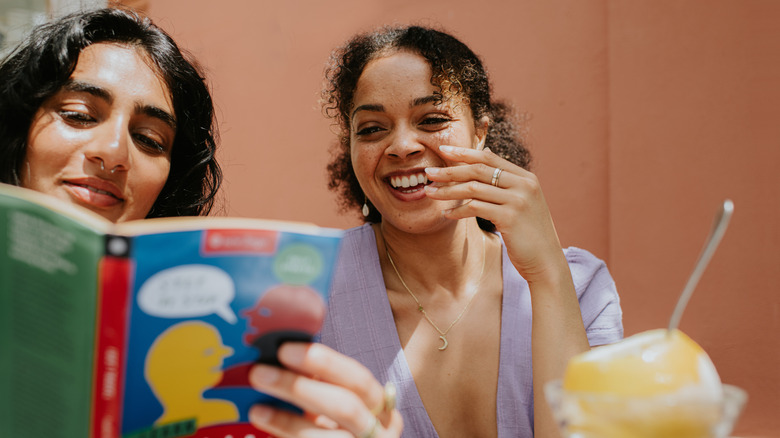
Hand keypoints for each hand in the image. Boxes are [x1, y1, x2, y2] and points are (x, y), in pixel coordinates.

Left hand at [248, 342, 402, 437]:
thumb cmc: (343, 431)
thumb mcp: (341, 407)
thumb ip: (323, 386)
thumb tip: (283, 359)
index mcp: (382, 407)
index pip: (358, 379)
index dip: (325, 363)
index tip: (285, 350)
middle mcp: (380, 431)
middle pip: (344, 406)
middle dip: (299, 388)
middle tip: (260, 373)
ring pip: (328, 437)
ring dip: (288, 421)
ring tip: (257, 409)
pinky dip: (287, 435)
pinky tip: (267, 427)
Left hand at [424, 145, 566, 283]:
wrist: (546, 261)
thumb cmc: (528, 233)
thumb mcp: (521, 202)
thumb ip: (507, 182)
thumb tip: (486, 157)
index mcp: (526, 177)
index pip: (489, 158)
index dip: (464, 153)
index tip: (444, 149)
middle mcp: (524, 185)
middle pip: (479, 170)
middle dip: (450, 170)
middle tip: (428, 172)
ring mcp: (518, 200)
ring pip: (473, 188)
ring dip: (448, 190)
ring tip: (429, 192)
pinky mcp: (510, 218)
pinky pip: (475, 208)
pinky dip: (458, 210)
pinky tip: (446, 214)